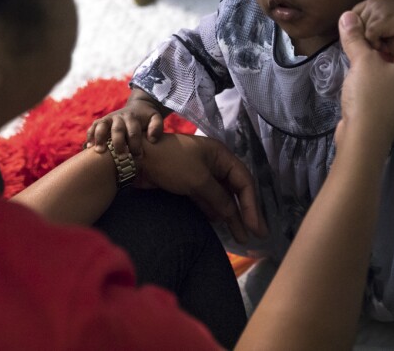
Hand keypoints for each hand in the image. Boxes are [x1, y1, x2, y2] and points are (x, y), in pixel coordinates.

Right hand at [86, 97, 163, 157]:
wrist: (138, 107)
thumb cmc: (146, 118)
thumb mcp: (155, 118)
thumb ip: (157, 127)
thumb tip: (151, 139)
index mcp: (133, 117)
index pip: (134, 131)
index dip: (136, 144)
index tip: (139, 156)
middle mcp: (119, 117)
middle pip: (117, 130)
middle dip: (119, 144)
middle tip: (121, 157)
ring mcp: (108, 119)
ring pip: (102, 126)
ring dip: (100, 138)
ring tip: (100, 151)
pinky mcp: (101, 122)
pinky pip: (93, 127)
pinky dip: (90, 136)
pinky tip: (89, 148)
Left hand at [137, 133, 267, 243]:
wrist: (137, 159)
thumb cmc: (171, 162)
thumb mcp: (199, 180)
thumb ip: (219, 199)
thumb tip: (232, 215)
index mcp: (222, 156)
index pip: (244, 181)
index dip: (252, 205)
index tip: (255, 226)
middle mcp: (215, 165)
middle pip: (236, 191)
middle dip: (246, 213)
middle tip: (256, 235)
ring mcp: (202, 175)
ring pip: (222, 198)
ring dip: (230, 216)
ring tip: (240, 237)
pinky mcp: (189, 185)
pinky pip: (208, 201)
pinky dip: (215, 213)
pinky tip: (221, 226)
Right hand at [337, 11, 393, 146]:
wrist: (363, 140)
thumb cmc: (369, 96)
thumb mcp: (362, 62)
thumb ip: (355, 37)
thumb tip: (347, 15)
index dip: (382, 30)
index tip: (363, 27)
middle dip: (375, 45)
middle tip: (355, 39)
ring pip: (388, 70)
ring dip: (371, 61)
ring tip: (353, 54)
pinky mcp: (390, 108)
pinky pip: (382, 84)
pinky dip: (370, 77)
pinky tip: (355, 75)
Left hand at [352, 0, 393, 49]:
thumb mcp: (384, 18)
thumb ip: (370, 23)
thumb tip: (355, 39)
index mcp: (369, 3)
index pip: (351, 18)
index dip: (355, 32)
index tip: (364, 43)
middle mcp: (370, 4)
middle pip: (353, 26)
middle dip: (361, 39)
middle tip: (373, 48)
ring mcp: (375, 10)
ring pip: (360, 32)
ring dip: (370, 44)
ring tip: (382, 48)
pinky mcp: (382, 20)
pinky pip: (369, 36)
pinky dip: (376, 45)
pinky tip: (387, 48)